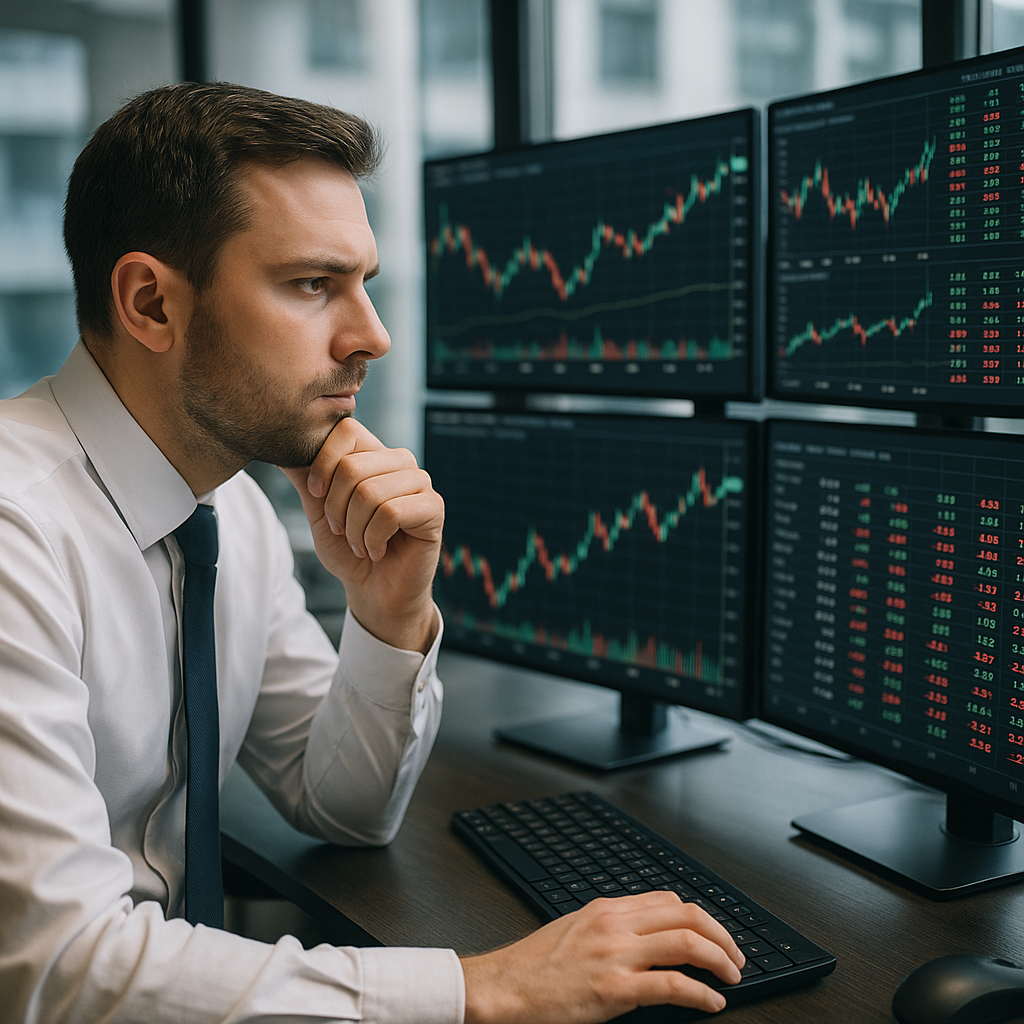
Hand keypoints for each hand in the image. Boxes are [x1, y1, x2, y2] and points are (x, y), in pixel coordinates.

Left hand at [280, 418, 443, 652]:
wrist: (374, 592)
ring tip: (360, 543)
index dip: (323, 462)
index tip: (316, 494)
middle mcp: (400, 462)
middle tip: (342, 531)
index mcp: (373, 455)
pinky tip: (378, 550)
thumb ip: (305, 477)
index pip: (347, 430)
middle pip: (353, 465)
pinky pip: (391, 513)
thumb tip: (282, 447)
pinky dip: (374, 539)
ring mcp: (420, 483)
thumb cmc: (349, 551)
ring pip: (370, 492)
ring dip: (355, 529)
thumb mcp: (318, 511)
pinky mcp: (434, 508)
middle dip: (336, 508)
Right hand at [460, 892, 744, 1023]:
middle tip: (735, 956)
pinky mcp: (615, 988)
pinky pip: (672, 985)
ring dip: (720, 959)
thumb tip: (646, 938)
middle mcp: (615, 924)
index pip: (668, 900)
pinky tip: (711, 1002)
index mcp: (606, 908)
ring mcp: (616, 954)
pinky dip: (701, 993)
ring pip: (686, 942)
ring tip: (732, 976)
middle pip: (686, 914)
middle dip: (721, 935)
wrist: (505, 989)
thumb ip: (611, 928)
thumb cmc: (534, 966)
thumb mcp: (575, 931)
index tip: (714, 936)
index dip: (701, 918)